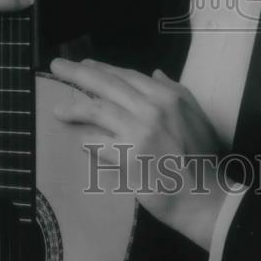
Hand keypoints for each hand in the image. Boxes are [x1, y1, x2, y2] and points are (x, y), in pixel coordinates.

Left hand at [50, 58, 226, 250]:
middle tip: (57, 67)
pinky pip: (99, 144)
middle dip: (77, 73)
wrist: (203, 196)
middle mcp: (151, 109)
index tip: (83, 64)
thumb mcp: (197, 115)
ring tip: (58, 109)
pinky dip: (87, 141)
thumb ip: (176, 91)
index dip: (102, 68)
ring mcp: (139, 133)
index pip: (126, 75)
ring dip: (74, 108)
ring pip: (97, 111)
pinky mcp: (129, 158)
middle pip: (106, 85)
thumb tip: (155, 73)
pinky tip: (78, 140)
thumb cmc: (202, 157)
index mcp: (167, 96)